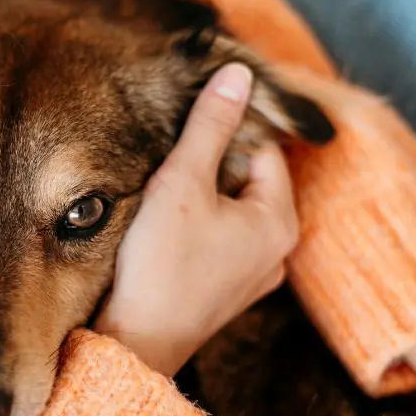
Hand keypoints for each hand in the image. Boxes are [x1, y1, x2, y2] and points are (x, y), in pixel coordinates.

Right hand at [94, 63, 298, 376]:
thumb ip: (210, 125)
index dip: (227, 130)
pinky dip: (198, 226)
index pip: (264, 150)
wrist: (135, 342)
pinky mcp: (226, 292)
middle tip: (169, 157)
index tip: (188, 125)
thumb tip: (238, 73)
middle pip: (249, 181)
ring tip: (163, 191)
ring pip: (232, 211)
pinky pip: (220, 240)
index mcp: (279, 221)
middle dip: (212, 163)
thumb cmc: (159, 265)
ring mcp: (253, 276)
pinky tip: (164, 227)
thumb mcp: (182, 183)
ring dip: (203, 195)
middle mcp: (277, 252)